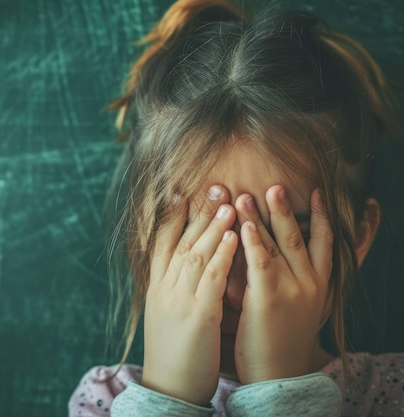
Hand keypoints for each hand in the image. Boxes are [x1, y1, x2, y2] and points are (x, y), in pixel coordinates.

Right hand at [141, 185, 237, 405]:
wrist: (168, 388)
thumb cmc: (173, 352)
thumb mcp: (165, 313)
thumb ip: (174, 287)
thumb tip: (183, 267)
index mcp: (157, 287)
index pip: (161, 243)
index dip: (171, 216)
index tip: (181, 191)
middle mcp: (164, 288)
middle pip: (181, 241)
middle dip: (198, 212)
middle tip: (215, 186)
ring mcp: (178, 300)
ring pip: (195, 254)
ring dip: (213, 227)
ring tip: (228, 203)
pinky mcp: (197, 315)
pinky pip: (210, 280)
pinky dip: (222, 256)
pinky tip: (233, 238)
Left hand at [234, 186, 332, 383]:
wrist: (279, 374)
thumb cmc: (280, 338)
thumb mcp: (297, 305)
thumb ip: (291, 277)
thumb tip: (275, 251)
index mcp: (319, 283)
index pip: (324, 242)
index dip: (322, 216)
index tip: (317, 190)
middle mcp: (310, 282)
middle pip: (299, 236)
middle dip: (286, 209)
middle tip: (275, 184)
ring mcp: (292, 289)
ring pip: (278, 244)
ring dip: (262, 217)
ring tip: (247, 195)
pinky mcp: (270, 299)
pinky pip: (261, 263)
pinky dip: (253, 241)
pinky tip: (244, 224)